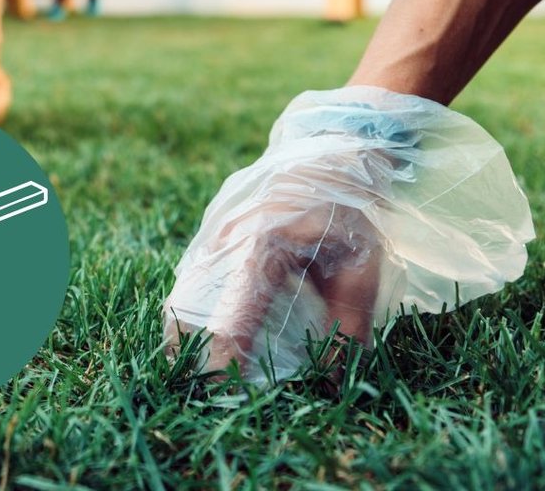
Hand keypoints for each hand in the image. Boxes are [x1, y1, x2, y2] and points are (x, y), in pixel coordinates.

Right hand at [163, 87, 534, 382]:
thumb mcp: (361, 262)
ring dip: (187, 333)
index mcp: (261, 244)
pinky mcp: (215, 230)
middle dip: (190, 355)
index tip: (227, 397)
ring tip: (203, 374)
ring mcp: (214, 230)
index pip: (229, 318)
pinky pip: (192, 277)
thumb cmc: (351, 203)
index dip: (224, 365)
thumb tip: (338, 380)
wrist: (333, 146)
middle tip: (207, 394)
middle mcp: (226, 237)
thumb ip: (349, 323)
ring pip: (183, 292)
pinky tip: (208, 335)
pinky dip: (194, 309)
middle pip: (186, 308)